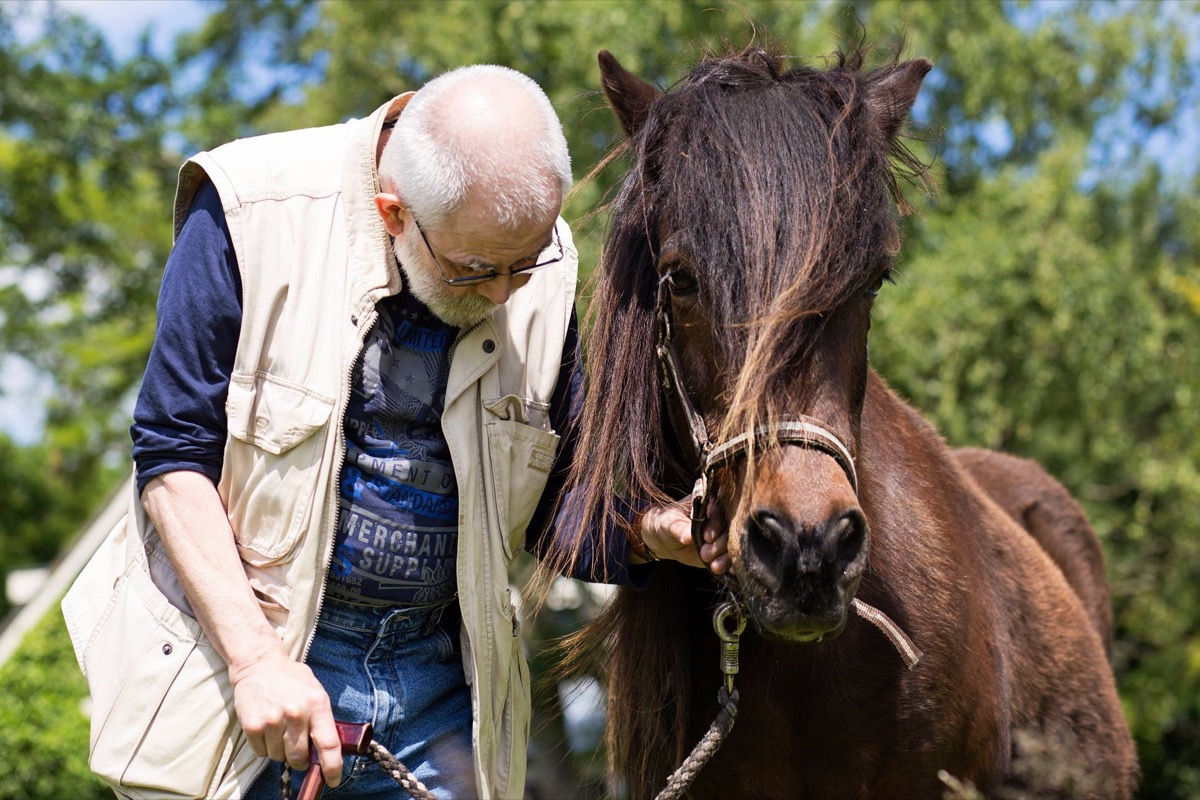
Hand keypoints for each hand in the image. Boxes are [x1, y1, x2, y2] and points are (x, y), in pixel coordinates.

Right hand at [230, 652, 342, 786]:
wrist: (259, 664)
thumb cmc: (292, 680)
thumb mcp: (316, 692)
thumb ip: (322, 719)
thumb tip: (328, 750)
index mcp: (317, 705)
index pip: (329, 744)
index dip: (332, 767)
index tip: (333, 780)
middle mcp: (296, 714)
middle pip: (301, 757)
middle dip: (301, 760)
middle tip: (298, 750)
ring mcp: (273, 721)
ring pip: (280, 757)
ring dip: (281, 751)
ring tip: (280, 730)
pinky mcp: (254, 726)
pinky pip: (262, 753)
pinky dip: (265, 747)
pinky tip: (267, 728)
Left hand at [638, 495, 729, 573]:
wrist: (664, 540)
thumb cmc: (665, 523)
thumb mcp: (667, 523)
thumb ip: (678, 528)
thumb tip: (688, 537)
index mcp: (707, 504)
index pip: (718, 512)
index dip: (716, 525)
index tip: (707, 538)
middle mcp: (718, 518)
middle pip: (729, 529)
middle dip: (720, 544)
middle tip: (705, 554)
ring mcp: (721, 535)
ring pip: (731, 545)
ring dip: (725, 557)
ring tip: (714, 566)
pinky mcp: (722, 550)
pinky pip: (729, 557)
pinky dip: (727, 565)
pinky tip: (723, 571)